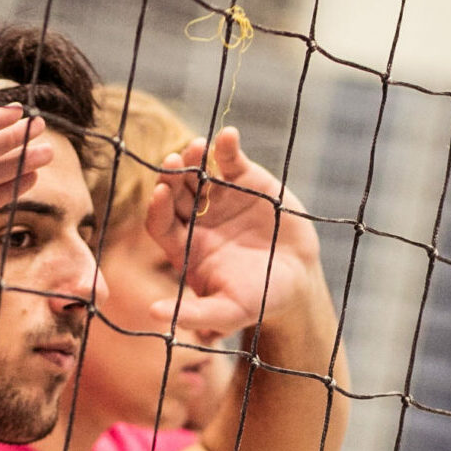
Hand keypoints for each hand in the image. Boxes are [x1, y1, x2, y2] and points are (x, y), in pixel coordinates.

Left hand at [146, 127, 323, 337]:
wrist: (296, 280)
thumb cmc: (257, 301)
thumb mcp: (226, 313)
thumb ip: (193, 314)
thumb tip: (153, 315)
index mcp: (183, 248)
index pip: (160, 224)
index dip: (157, 209)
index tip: (160, 193)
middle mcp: (195, 220)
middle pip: (175, 194)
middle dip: (173, 177)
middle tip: (174, 161)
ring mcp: (219, 198)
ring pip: (198, 173)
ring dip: (194, 158)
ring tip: (197, 147)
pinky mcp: (246, 181)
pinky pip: (230, 161)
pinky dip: (227, 147)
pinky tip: (227, 135)